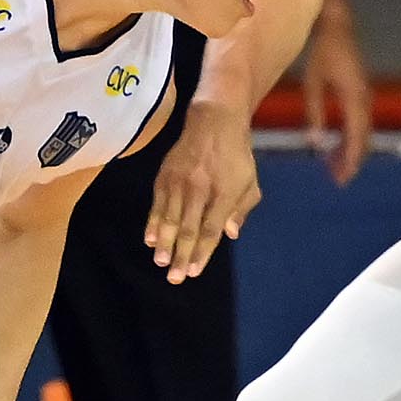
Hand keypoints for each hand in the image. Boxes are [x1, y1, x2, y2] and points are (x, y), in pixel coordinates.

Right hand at [145, 98, 258, 283]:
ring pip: (170, 218)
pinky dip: (153, 222)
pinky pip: (157, 203)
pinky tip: (150, 239)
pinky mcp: (165, 175)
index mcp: (224, 193)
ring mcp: (180, 181)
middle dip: (181, 255)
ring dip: (164, 243)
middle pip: (189, 228)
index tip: (194, 272)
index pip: (210, 229)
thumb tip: (230, 235)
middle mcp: (201, 189)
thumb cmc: (236, 157)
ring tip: (161, 263)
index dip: (202, 252)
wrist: (214, 122)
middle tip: (175, 278)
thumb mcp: (250, 182)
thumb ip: (242, 210)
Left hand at [297, 16, 374, 185]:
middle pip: (363, 139)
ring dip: (349, 150)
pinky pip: (359, 121)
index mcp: (355, 98)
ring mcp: (365, 95)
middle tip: (337, 180)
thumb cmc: (323, 51)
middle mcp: (365, 99)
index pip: (356, 137)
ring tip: (333, 167)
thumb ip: (314, 112)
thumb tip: (314, 143)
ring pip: (362, 132)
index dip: (350, 160)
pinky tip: (335, 145)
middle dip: (351, 161)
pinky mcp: (361, 92)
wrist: (337, 25)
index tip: (341, 178)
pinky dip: (349, 137)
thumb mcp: (312, 82)